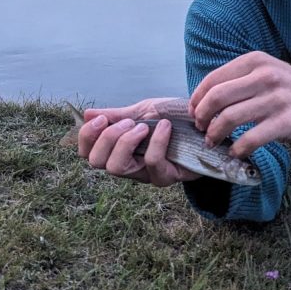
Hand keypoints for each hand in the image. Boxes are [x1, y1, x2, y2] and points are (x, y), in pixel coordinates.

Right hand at [77, 98, 199, 186]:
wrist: (203, 125)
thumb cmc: (172, 120)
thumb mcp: (143, 112)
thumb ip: (117, 115)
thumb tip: (86, 114)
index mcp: (118, 149)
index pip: (87, 153)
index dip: (86, 137)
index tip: (100, 119)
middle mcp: (128, 165)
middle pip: (97, 162)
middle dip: (107, 137)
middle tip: (127, 122)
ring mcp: (145, 174)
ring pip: (117, 168)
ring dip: (126, 141)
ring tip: (143, 126)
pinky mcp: (165, 178)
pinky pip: (151, 163)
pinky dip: (156, 141)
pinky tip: (165, 126)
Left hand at [189, 51, 290, 157]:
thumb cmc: (289, 87)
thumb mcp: (265, 70)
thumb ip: (238, 79)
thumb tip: (202, 100)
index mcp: (254, 61)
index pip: (213, 79)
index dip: (197, 99)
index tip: (194, 112)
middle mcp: (264, 76)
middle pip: (217, 98)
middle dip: (202, 116)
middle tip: (201, 128)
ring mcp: (276, 99)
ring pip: (230, 118)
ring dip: (215, 134)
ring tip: (212, 141)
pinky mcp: (286, 122)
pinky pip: (251, 139)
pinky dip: (237, 148)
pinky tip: (235, 152)